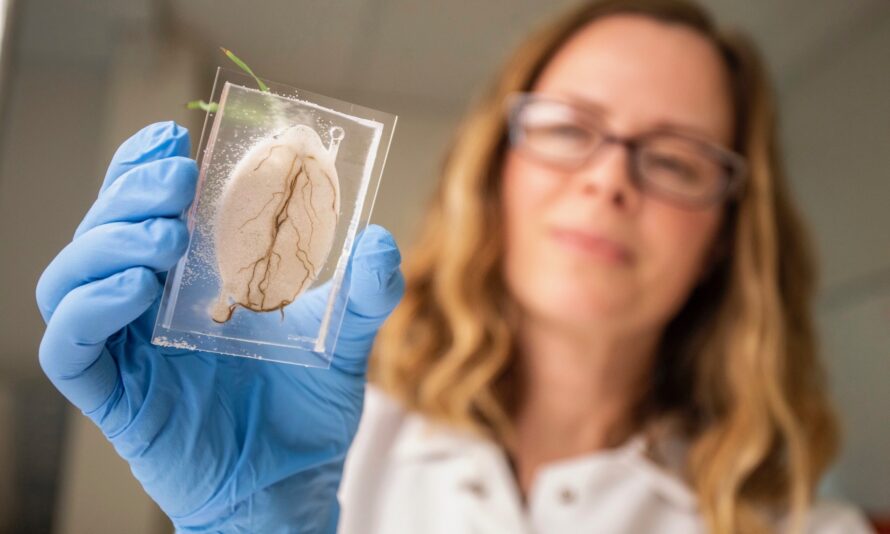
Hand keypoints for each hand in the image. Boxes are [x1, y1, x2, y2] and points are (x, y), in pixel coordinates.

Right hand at [35, 122, 404, 532]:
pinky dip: (91, 308)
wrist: (293, 483)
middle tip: (177, 177)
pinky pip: (69, 347)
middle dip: (129, 194)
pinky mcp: (114, 397)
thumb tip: (380, 239)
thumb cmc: (305, 408)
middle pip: (104, 233)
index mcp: (189, 282)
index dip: (144, 169)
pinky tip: (139, 288)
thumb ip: (363, 293)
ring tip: (167, 233)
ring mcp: (126, 351)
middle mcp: (147, 308)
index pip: (146, 210)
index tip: (173, 137)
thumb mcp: (342, 340)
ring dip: (109, 242)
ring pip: (71, 280)